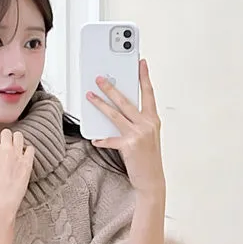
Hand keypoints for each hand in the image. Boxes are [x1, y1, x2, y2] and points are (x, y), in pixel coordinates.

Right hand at [0, 129, 34, 214]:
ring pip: (19, 136)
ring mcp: (18, 155)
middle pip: (6, 132)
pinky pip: (30, 149)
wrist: (1, 201)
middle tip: (4, 145)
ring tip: (15, 147)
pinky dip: (27, 150)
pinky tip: (24, 156)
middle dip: (4, 137)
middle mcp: (6, 149)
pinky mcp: (27, 163)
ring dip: (16, 140)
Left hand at [86, 58, 165, 197]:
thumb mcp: (147, 136)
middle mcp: (147, 124)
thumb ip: (137, 122)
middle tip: (100, 78)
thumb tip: (119, 111)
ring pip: (115, 114)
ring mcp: (138, 134)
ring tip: (90, 96)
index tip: (141, 63)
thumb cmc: (148, 158)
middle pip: (126, 101)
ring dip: (100, 104)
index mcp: (153, 120)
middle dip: (111, 88)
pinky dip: (102, 139)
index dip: (144, 77)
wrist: (152, 180)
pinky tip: (95, 138)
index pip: (148, 93)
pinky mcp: (129, 145)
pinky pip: (110, 139)